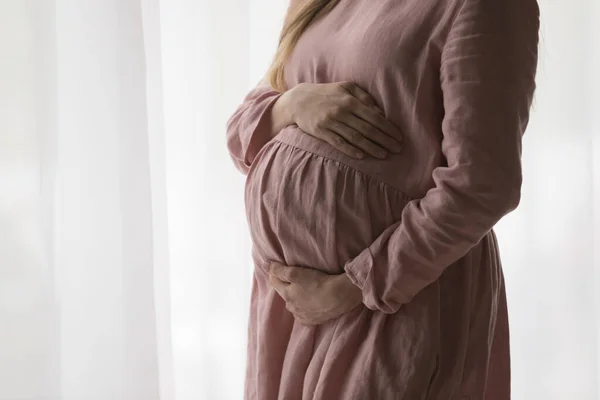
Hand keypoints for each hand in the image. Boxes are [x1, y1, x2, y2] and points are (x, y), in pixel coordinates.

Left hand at [268, 261, 362, 325]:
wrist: (340, 296)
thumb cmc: (317, 282)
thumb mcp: (296, 272)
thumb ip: (279, 270)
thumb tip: (264, 265)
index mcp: (286, 295)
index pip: (274, 282)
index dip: (275, 273)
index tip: (279, 266)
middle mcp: (291, 307)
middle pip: (285, 294)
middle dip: (287, 286)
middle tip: (296, 278)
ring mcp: (302, 316)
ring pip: (295, 305)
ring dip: (297, 298)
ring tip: (306, 290)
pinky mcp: (314, 321)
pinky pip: (305, 314)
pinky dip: (305, 308)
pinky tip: (312, 303)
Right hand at [281, 81, 402, 158]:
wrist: (298, 100)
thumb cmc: (326, 93)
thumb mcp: (345, 87)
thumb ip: (364, 97)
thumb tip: (379, 111)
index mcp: (350, 101)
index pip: (374, 117)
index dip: (388, 128)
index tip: (399, 137)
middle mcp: (341, 112)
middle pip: (367, 129)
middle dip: (385, 140)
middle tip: (397, 149)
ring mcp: (330, 122)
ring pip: (355, 138)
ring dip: (371, 147)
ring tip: (384, 155)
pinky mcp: (320, 132)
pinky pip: (338, 143)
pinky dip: (350, 150)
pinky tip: (361, 156)